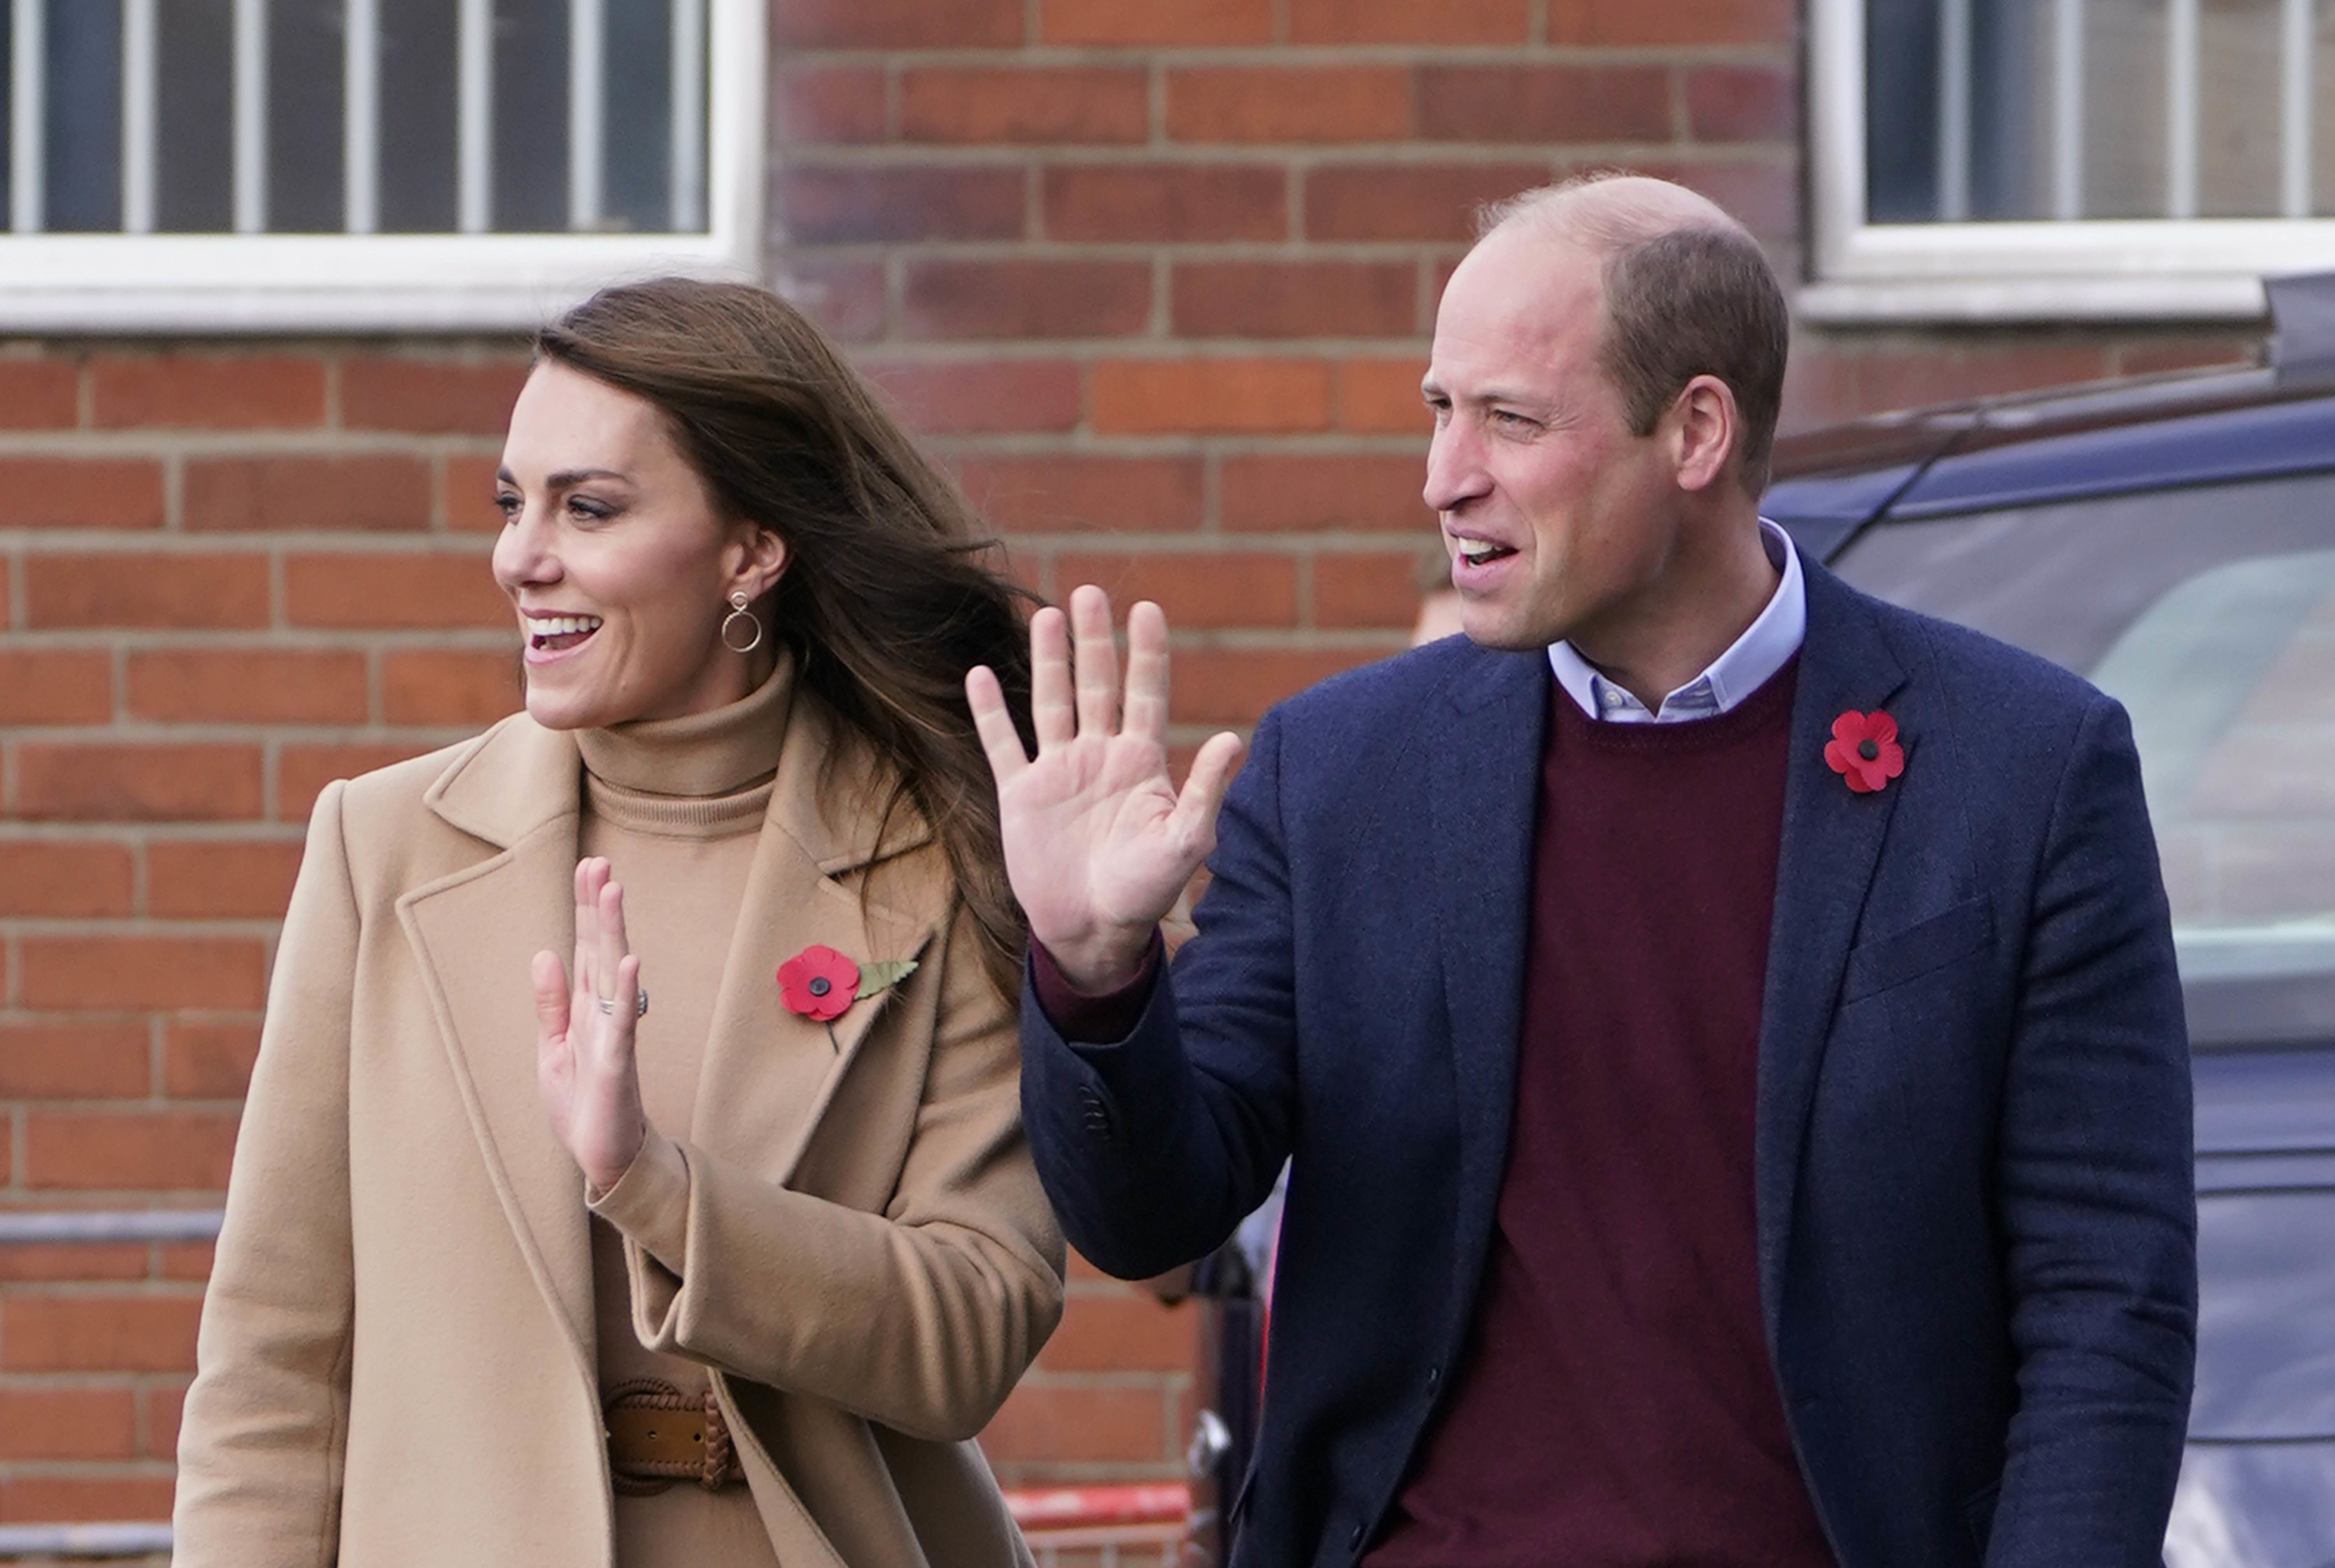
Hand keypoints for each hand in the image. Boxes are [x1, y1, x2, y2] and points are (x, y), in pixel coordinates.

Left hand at [533, 858, 646, 1193]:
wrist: (601, 1155)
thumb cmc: (581, 1103)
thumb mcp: (551, 1048)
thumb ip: (550, 1002)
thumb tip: (544, 952)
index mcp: (584, 1008)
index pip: (585, 947)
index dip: (585, 908)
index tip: (588, 867)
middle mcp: (603, 1012)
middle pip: (600, 949)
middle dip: (598, 906)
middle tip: (598, 862)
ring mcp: (613, 1035)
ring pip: (613, 974)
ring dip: (613, 932)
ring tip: (613, 891)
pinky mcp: (617, 1063)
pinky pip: (623, 1022)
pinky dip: (627, 991)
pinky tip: (629, 961)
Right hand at [966, 586, 1243, 992]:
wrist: (1093, 931)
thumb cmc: (1146, 892)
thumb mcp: (1184, 844)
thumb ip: (1205, 792)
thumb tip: (1235, 740)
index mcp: (1141, 763)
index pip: (1145, 694)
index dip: (1145, 653)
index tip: (1146, 609)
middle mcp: (1099, 756)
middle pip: (1096, 686)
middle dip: (1094, 640)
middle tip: (1089, 593)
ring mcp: (1058, 772)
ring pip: (1051, 703)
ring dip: (1048, 661)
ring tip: (1046, 616)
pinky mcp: (1021, 795)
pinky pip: (1002, 744)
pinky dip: (989, 712)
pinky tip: (979, 674)